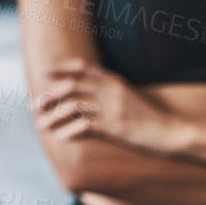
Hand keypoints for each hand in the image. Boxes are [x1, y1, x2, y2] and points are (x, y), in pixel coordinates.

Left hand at [36, 58, 184, 152]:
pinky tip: (62, 137)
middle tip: (35, 106)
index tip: (42, 71)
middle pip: (71, 86)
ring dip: (53, 117)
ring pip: (73, 107)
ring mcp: (113, 107)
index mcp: (113, 80)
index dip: (60, 67)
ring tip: (42, 126)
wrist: (170, 131)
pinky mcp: (116, 126)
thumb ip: (105, 91)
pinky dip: (70, 131)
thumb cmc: (145, 116)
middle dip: (49, 95)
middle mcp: (111, 90)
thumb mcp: (126, 96)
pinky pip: (86, 126)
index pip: (82, 67)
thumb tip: (80, 96)